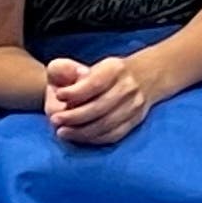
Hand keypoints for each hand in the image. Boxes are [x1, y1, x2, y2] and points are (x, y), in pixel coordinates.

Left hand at [44, 51, 158, 145]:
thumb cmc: (109, 72)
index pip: (94, 83)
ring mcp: (134, 106)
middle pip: (99, 107)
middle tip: (56, 120)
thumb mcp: (91, 63)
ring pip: (106, 124)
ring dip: (81, 132)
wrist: (146, 76)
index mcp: (115, 69)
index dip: (75, 92)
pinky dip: (94, 138)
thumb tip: (64, 90)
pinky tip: (79, 138)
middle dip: (74, 116)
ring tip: (62, 132)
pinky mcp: (135, 121)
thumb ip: (71, 70)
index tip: (58, 95)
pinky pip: (114, 134)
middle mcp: (128, 87)